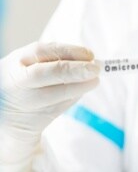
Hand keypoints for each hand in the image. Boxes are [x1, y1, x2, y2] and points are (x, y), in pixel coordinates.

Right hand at [0, 42, 99, 171]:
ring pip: (53, 94)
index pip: (41, 51)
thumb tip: (92, 62)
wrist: (6, 111)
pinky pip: (57, 108)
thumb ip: (59, 61)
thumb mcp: (35, 65)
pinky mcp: (30, 120)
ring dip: (79, 87)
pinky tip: (81, 91)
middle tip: (96, 70)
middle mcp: (16, 81)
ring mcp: (22, 102)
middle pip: (43, 74)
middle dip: (72, 71)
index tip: (90, 55)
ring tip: (94, 81)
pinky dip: (73, 98)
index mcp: (17, 61)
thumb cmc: (28, 81)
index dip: (68, 51)